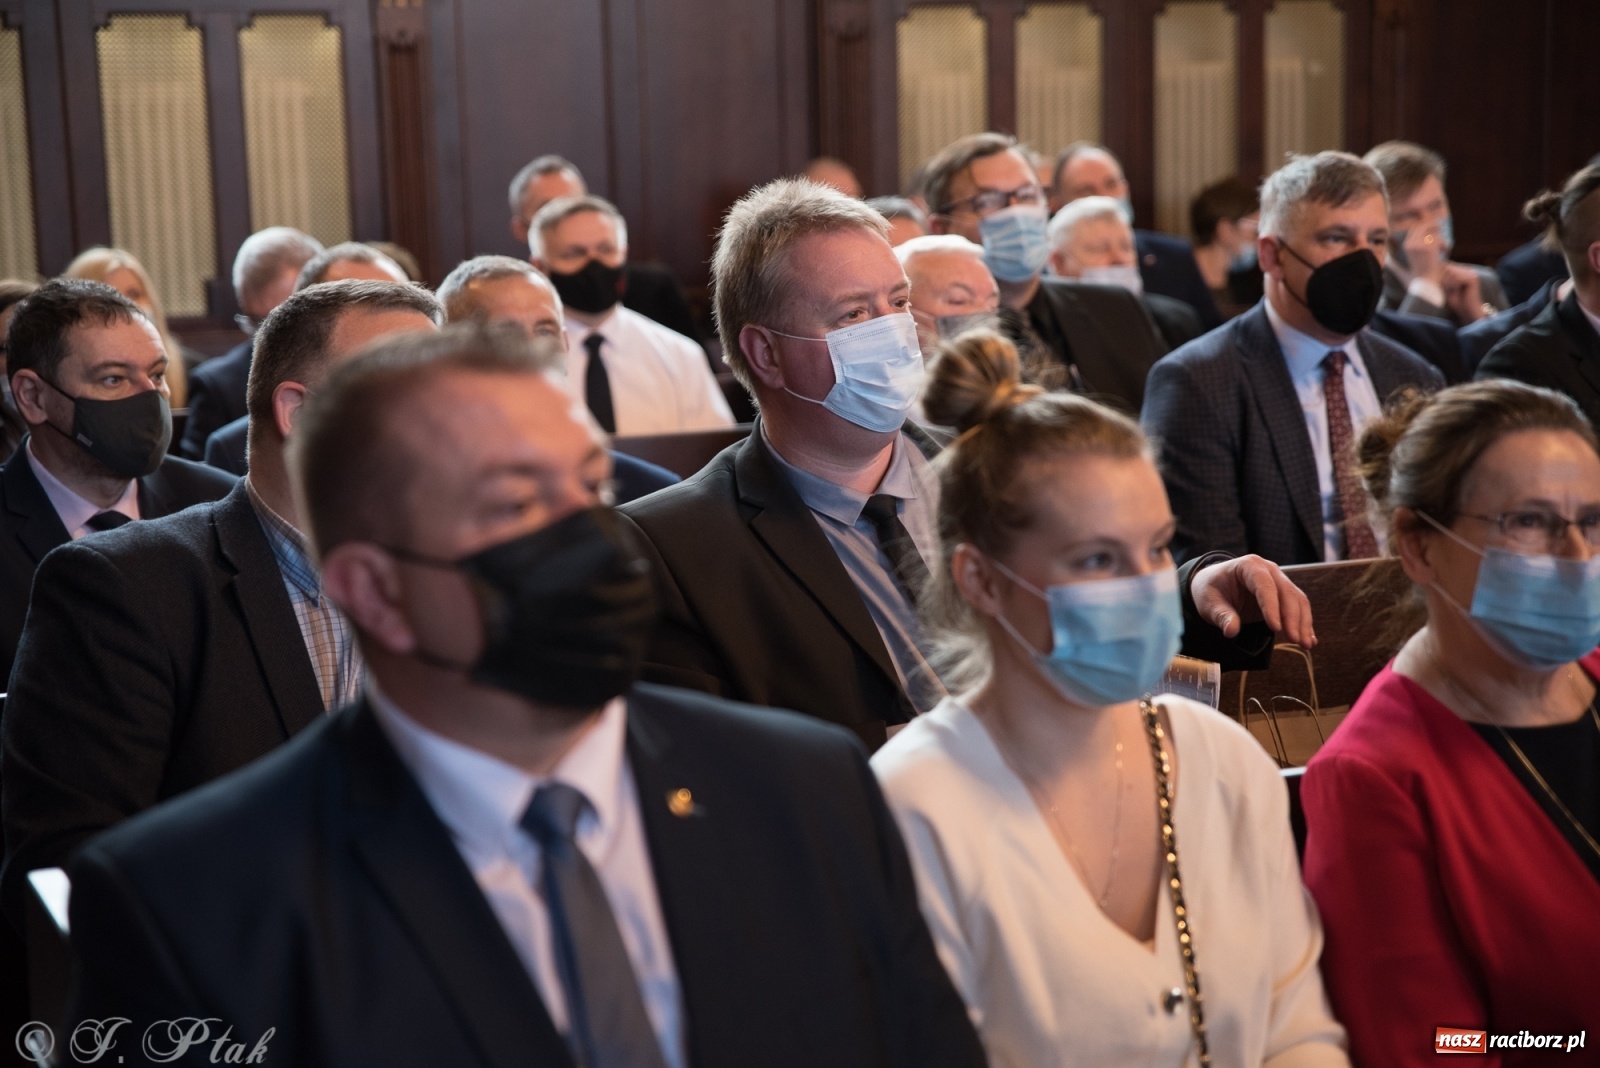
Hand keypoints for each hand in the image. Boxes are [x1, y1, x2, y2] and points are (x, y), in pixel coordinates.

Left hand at [1191, 555, 1315, 647]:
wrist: (1214, 585)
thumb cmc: (1210, 591)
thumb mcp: (1209, 603)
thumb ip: (1221, 616)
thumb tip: (1231, 631)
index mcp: (1249, 566)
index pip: (1264, 585)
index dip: (1271, 607)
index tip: (1276, 628)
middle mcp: (1268, 570)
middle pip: (1287, 592)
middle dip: (1292, 617)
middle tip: (1295, 640)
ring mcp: (1278, 580)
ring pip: (1297, 600)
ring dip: (1303, 623)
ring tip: (1306, 644)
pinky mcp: (1283, 594)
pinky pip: (1298, 607)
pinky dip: (1304, 624)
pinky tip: (1309, 640)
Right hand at [1402, 226, 1447, 283]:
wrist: (1426, 282)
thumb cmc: (1423, 271)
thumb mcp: (1418, 256)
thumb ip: (1420, 244)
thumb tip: (1428, 233)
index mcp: (1406, 245)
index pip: (1415, 228)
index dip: (1426, 225)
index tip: (1434, 225)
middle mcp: (1411, 243)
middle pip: (1424, 227)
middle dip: (1434, 226)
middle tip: (1442, 227)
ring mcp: (1419, 245)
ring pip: (1434, 234)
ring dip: (1442, 240)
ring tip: (1445, 249)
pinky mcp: (1429, 247)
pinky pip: (1440, 240)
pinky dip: (1445, 246)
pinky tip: (1446, 252)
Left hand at [1441, 263, 1486, 322]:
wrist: (1467, 311)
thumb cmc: (1455, 301)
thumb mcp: (1445, 287)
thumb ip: (1441, 277)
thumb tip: (1433, 266)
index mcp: (1461, 270)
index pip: (1445, 266)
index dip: (1441, 277)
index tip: (1446, 288)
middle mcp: (1467, 269)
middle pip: (1447, 268)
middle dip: (1444, 280)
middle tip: (1450, 290)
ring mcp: (1471, 273)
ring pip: (1451, 272)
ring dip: (1448, 283)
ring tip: (1454, 291)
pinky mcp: (1472, 278)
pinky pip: (1457, 277)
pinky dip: (1453, 285)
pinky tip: (1458, 291)